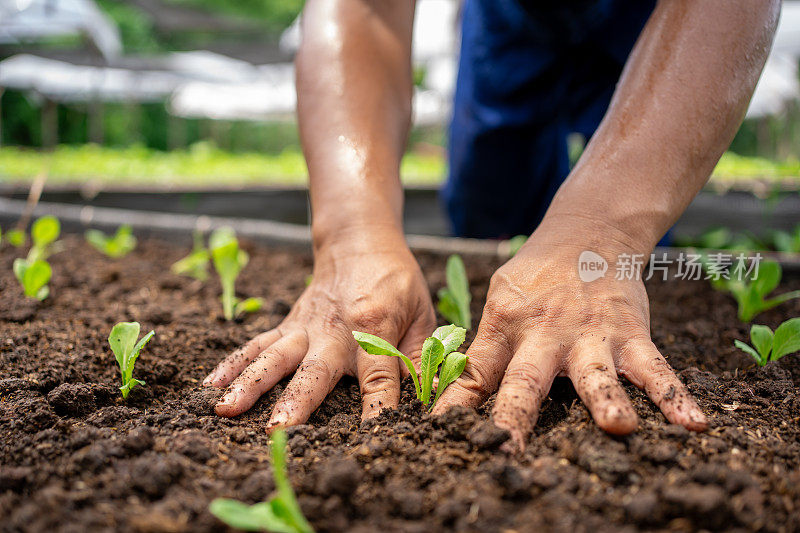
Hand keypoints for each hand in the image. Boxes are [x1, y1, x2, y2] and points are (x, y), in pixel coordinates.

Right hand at [204, 231, 434, 424]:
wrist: (359, 241)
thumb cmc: (396, 281)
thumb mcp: (421, 314)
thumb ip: (421, 357)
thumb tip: (427, 400)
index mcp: (373, 327)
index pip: (379, 375)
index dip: (379, 406)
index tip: (375, 434)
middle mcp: (333, 330)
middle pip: (314, 371)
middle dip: (296, 401)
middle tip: (277, 429)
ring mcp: (304, 327)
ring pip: (273, 357)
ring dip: (249, 384)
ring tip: (226, 411)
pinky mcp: (287, 325)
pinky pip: (255, 345)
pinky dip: (231, 364)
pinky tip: (210, 387)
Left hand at [433, 218, 707, 449]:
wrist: (588, 231)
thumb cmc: (537, 277)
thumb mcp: (501, 300)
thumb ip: (484, 346)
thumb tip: (456, 391)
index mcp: (506, 325)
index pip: (475, 372)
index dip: (457, 404)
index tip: (440, 434)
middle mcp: (544, 332)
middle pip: (526, 378)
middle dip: (515, 415)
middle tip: (507, 448)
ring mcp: (590, 334)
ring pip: (596, 373)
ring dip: (606, 400)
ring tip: (617, 427)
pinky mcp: (630, 333)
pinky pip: (655, 368)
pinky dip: (675, 396)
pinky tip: (693, 423)